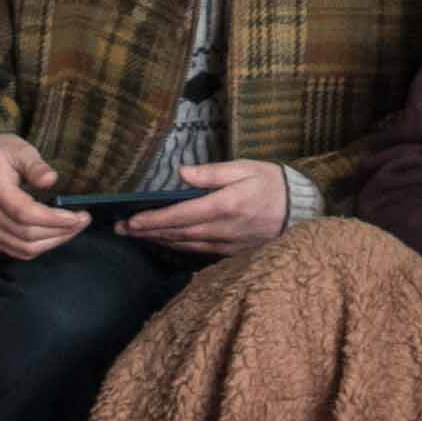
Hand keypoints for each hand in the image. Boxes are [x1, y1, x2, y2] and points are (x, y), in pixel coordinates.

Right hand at [0, 137, 80, 263]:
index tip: (77, 216)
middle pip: (28, 234)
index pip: (25, 213)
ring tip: (75, 228)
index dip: (53, 219)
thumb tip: (51, 179)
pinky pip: (20, 252)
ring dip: (55, 241)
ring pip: (26, 248)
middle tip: (84, 219)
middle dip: (61, 230)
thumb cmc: (0, 155)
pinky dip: (42, 247)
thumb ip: (36, 165)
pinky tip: (58, 235)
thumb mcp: (20, 150)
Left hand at [129, 159, 291, 255]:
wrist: (300, 209)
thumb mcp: (245, 168)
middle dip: (147, 232)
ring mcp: (228, 244)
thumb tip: (181, 173)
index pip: (180, 215)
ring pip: (186, 245)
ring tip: (136, 235)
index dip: (153, 220)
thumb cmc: (271, 182)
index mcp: (225, 205)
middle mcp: (223, 229)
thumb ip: (212, 172)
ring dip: (159, 241)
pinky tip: (166, 243)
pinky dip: (179, 247)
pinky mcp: (232, 252)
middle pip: (177, 233)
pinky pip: (199, 252)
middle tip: (121, 230)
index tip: (130, 220)